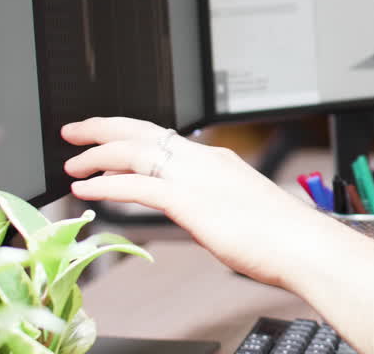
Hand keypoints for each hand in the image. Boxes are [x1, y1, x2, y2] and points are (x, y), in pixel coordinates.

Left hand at [62, 117, 332, 288]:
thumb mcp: (241, 208)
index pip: (163, 137)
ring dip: (96, 156)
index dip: (128, 134)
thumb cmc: (281, 235)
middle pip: (142, 131)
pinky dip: (105, 184)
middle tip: (74, 131)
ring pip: (133, 151)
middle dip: (102, 128)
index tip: (106, 137)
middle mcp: (204, 160)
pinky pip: (136, 184)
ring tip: (72, 166)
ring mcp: (196, 177)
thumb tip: (199, 214)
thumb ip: (214, 204)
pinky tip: (87, 190)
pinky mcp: (188, 200)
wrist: (301, 244)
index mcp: (217, 160)